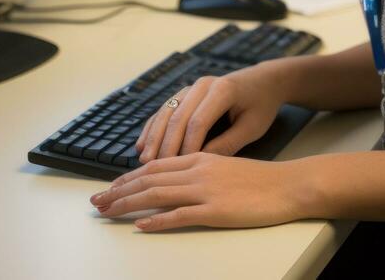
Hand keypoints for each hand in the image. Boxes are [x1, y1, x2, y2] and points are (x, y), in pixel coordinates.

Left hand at [90, 152, 307, 229]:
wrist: (288, 184)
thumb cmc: (261, 179)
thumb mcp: (226, 166)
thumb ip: (201, 170)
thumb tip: (177, 183)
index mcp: (201, 157)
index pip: (156, 165)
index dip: (129, 177)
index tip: (111, 188)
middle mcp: (199, 170)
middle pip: (150, 179)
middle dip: (119, 190)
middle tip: (96, 202)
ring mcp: (206, 190)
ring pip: (158, 194)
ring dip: (128, 204)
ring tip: (107, 212)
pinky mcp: (215, 209)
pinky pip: (180, 215)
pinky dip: (157, 220)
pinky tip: (141, 226)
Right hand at [136, 65, 283, 161]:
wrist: (263, 81)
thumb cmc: (260, 106)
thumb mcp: (252, 127)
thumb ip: (228, 143)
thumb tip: (199, 164)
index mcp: (222, 90)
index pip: (198, 121)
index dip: (186, 147)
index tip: (179, 171)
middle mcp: (202, 85)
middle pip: (177, 117)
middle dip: (165, 145)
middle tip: (154, 172)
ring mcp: (192, 87)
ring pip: (166, 112)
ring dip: (154, 137)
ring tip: (144, 162)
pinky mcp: (185, 93)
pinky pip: (164, 110)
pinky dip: (152, 128)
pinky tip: (142, 145)